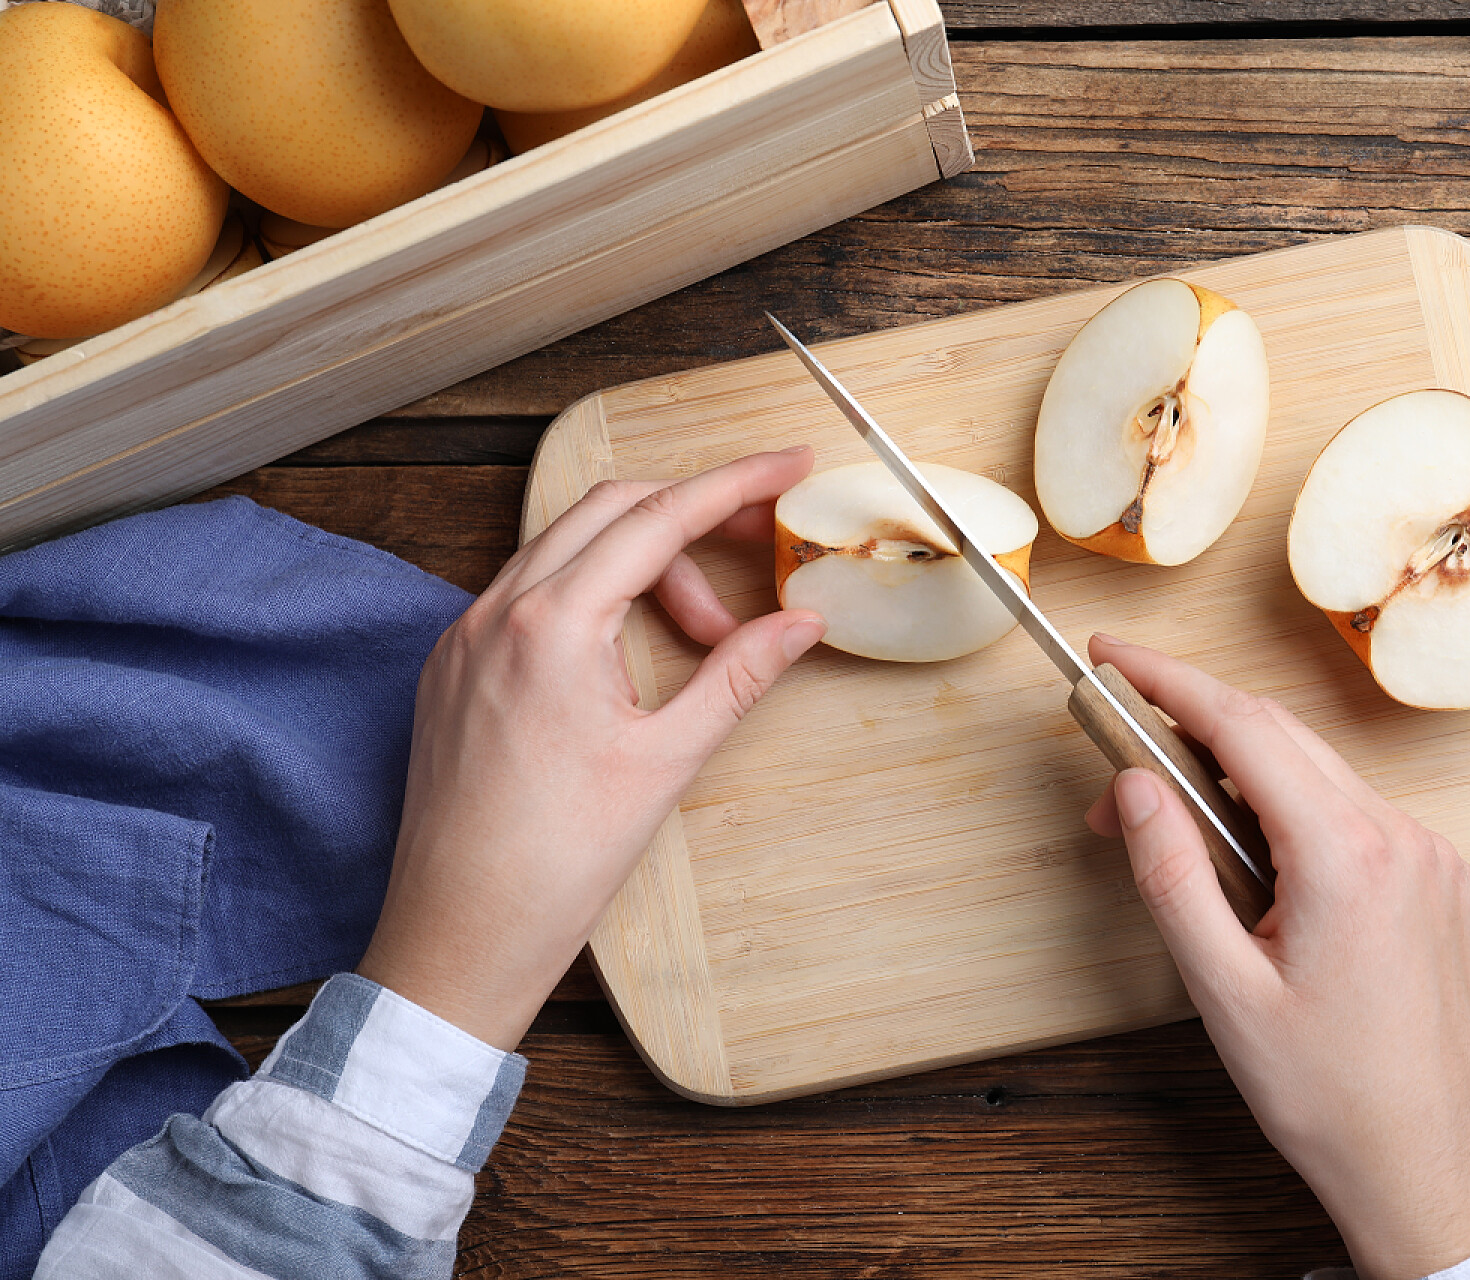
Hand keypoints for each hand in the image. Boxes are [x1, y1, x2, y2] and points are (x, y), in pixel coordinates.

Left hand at [357, 448, 826, 1049]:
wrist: (458, 936)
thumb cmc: (554, 864)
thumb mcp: (667, 763)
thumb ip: (738, 675)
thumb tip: (801, 623)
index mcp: (551, 625)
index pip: (659, 518)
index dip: (734, 484)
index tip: (788, 465)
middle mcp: (494, 613)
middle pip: (610, 510)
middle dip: (691, 518)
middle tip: (758, 545)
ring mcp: (462, 637)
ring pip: (565, 547)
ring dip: (642, 563)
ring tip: (700, 635)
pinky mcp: (449, 669)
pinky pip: (527, 591)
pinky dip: (591, 594)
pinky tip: (629, 653)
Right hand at [1083, 634, 1469, 1279]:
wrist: (1422, 1163)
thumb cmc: (1326, 1094)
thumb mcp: (1222, 989)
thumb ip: (1170, 873)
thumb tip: (1133, 784)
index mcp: (1349, 855)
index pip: (1243, 725)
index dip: (1167, 679)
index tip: (1111, 654)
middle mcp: (1402, 837)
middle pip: (1280, 736)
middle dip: (1189, 730)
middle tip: (1114, 764)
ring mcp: (1431, 856)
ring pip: (1317, 770)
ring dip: (1239, 774)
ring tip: (1172, 825)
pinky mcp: (1441, 879)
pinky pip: (1353, 809)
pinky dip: (1291, 806)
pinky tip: (1250, 851)